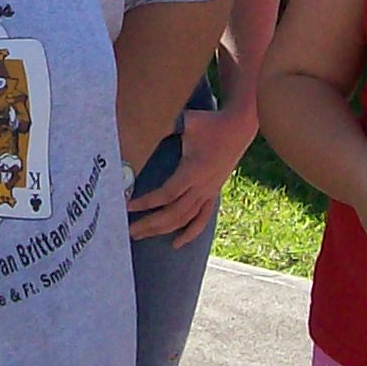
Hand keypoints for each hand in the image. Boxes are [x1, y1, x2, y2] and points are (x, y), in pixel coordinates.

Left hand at [126, 103, 256, 247]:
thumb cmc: (210, 123)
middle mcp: (201, 187)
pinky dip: (189, 232)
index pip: (166, 195)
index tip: (127, 206)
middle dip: (149, 224)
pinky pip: (201, 219)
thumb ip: (166, 127)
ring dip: (163, 229)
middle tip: (129, 230)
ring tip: (142, 234)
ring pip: (184, 219)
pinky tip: (177, 243)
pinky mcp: (213, 193)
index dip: (146, 203)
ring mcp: (208, 192)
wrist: (239, 127)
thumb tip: (144, 127)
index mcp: (193, 171)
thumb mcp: (186, 121)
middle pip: (173, 213)